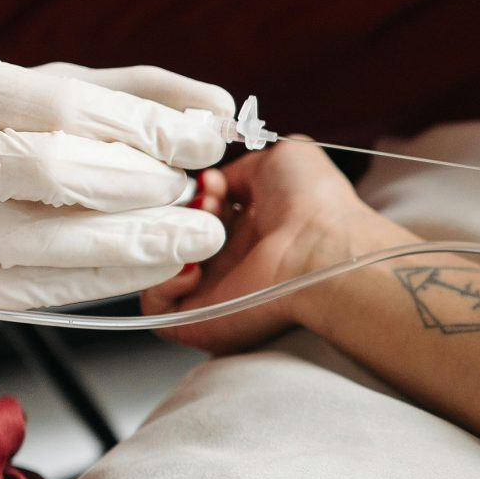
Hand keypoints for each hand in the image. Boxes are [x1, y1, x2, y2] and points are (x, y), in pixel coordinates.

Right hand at [0, 52, 232, 328]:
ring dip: (142, 241)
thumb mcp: (34, 92)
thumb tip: (218, 110)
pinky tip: (154, 264)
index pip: (61, 103)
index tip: (206, 137)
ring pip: (54, 244)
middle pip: (54, 172)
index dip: (145, 124)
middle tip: (193, 189)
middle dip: (142, 183)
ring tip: (197, 234)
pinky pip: (47, 293)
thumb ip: (127, 94)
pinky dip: (111, 279)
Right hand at [142, 140, 400, 355]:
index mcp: (254, 225)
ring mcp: (214, 289)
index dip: (199, 190)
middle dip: (180, 211)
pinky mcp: (199, 319)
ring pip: (159, 265)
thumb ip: (245, 166)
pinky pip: (156, 307)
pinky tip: (190, 264)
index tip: (212, 183)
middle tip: (204, 206)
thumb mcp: (286, 159)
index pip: (204, 207)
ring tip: (193, 233)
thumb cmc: (316, 206)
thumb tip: (217, 177)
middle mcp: (233, 258)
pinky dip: (160, 282)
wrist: (323, 253)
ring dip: (165, 241)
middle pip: (177, 232)